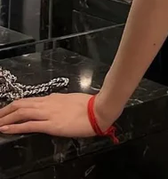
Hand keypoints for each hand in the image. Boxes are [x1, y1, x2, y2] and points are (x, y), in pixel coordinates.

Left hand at [0, 93, 114, 137]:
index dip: (14, 105)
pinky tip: (5, 129)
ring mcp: (48, 113)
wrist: (98, 110)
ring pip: (21, 113)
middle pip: (21, 105)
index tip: (5, 110)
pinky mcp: (51, 125)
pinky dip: (14, 127)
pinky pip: (29, 125)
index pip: (28, 101)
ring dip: (6, 118)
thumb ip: (59, 102)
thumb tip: (53, 102)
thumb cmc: (88, 106)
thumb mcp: (71, 100)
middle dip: (5, 111)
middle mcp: (47, 103)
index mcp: (52, 98)